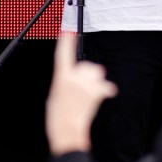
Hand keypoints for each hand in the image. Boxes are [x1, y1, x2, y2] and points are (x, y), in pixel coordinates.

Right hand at [45, 32, 116, 155]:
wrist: (66, 129)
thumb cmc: (59, 115)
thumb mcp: (56, 95)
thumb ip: (66, 82)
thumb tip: (74, 78)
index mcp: (61, 78)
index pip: (62, 55)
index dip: (65, 43)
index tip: (68, 31)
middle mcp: (74, 78)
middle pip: (88, 66)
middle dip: (88, 74)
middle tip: (82, 88)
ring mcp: (85, 85)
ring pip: (97, 74)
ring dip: (96, 81)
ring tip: (88, 95)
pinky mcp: (96, 92)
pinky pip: (106, 86)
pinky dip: (105, 91)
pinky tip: (102, 96)